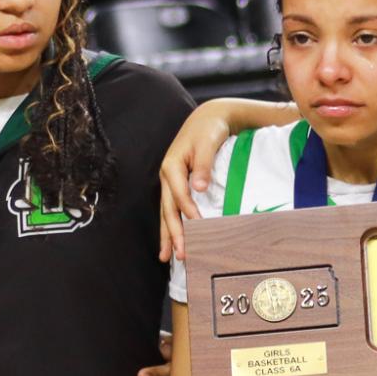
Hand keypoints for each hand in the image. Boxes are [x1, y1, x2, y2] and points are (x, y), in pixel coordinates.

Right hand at [158, 105, 238, 260]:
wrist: (208, 119)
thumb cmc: (209, 130)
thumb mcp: (208, 143)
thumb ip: (204, 165)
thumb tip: (199, 187)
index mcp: (172, 165)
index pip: (179, 193)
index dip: (188, 210)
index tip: (198, 225)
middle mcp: (167, 176)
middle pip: (168, 209)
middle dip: (173, 233)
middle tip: (179, 255)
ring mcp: (170, 182)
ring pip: (167, 213)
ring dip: (169, 235)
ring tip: (168, 257)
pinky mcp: (177, 185)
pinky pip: (173, 209)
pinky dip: (173, 226)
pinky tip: (175, 240)